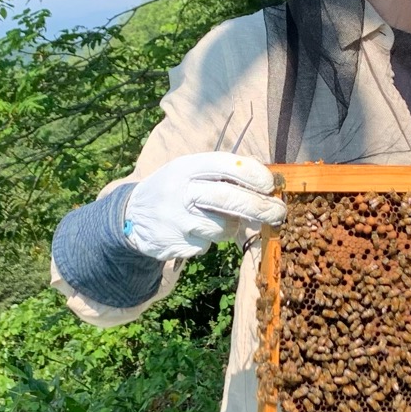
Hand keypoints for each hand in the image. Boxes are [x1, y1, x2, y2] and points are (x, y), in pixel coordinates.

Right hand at [123, 152, 286, 260]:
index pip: (226, 166)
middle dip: (260, 207)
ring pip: (223, 227)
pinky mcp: (174, 244)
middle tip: (279, 213)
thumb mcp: (190, 171)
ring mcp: (176, 220)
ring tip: (217, 220)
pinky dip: (208, 240)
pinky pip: (207, 246)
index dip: (254, 174)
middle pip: (229, 199)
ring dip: (230, 227)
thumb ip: (221, 176)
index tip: (270, 185)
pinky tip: (193, 231)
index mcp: (186, 166)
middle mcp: (180, 191)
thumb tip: (266, 187)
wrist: (131, 216)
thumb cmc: (175, 189)